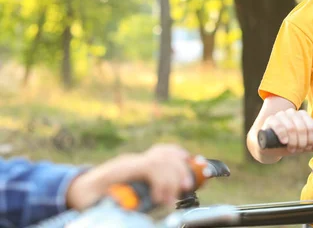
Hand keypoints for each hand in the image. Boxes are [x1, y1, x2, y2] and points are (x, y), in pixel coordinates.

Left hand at [66, 144, 193, 209]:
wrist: (79, 187)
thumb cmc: (85, 197)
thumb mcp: (92, 203)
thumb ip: (111, 203)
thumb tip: (130, 206)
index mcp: (121, 168)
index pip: (151, 165)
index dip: (162, 181)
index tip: (163, 200)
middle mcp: (133, 160)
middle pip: (162, 159)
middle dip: (175, 178)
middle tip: (174, 200)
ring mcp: (139, 158)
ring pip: (166, 154)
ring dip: (181, 168)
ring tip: (186, 186)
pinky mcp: (144, 162)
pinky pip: (165, 152)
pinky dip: (179, 156)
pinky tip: (188, 161)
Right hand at [262, 109, 312, 154]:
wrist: (269, 146)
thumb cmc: (287, 143)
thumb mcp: (302, 145)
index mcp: (302, 116)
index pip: (312, 127)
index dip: (311, 140)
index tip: (307, 147)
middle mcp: (292, 113)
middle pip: (303, 128)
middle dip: (302, 143)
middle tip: (297, 149)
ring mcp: (281, 115)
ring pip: (291, 128)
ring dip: (293, 142)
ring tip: (290, 148)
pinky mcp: (271, 120)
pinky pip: (279, 126)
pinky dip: (283, 136)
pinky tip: (284, 142)